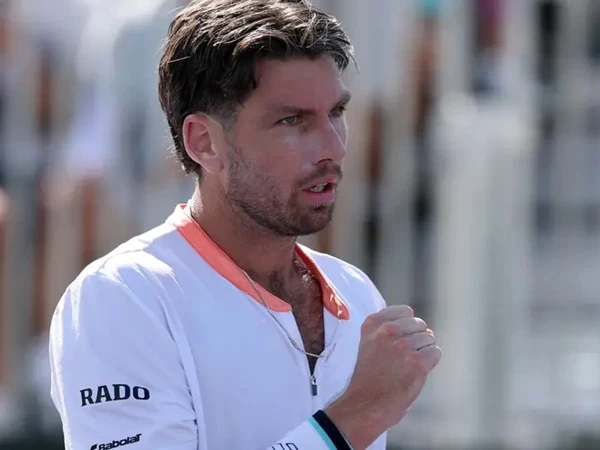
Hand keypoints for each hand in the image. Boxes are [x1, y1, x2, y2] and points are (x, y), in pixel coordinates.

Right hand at [325, 305, 440, 448]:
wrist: (364, 405)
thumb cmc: (369, 376)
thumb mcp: (369, 343)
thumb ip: (388, 329)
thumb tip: (426, 328)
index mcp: (373, 323)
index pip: (406, 311)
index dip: (407, 327)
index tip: (398, 341)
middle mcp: (387, 330)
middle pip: (419, 324)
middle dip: (416, 338)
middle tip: (403, 359)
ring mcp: (403, 345)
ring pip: (429, 338)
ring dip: (423, 352)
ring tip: (406, 367)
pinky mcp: (417, 362)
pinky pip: (435, 353)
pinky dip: (430, 363)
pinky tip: (415, 372)